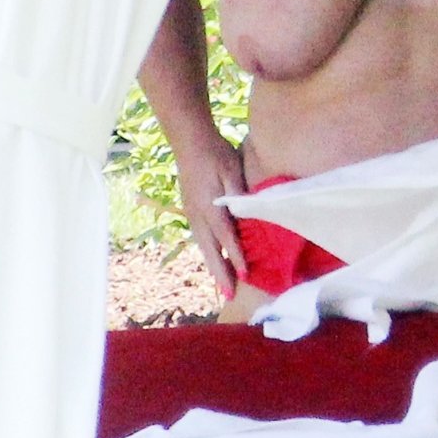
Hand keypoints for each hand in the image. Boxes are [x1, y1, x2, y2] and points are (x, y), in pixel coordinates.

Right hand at [178, 138, 247, 297]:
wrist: (190, 142)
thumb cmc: (216, 154)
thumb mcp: (232, 170)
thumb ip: (238, 194)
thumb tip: (248, 215)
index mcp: (210, 207)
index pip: (226, 237)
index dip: (236, 256)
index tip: (245, 274)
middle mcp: (198, 215)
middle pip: (210, 250)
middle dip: (220, 273)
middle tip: (228, 295)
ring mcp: (192, 214)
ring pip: (203, 246)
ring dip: (213, 265)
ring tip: (222, 284)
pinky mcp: (190, 210)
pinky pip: (199, 238)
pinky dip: (207, 252)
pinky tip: (213, 258)